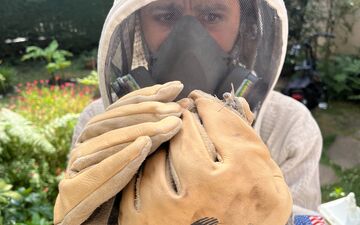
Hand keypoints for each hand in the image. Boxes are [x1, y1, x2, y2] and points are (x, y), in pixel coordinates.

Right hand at [54, 81, 183, 224]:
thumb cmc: (125, 193)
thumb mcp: (143, 158)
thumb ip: (154, 133)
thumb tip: (181, 105)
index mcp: (96, 139)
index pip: (119, 110)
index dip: (146, 95)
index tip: (175, 87)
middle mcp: (82, 150)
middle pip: (110, 123)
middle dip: (146, 113)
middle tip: (176, 111)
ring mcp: (74, 171)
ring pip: (103, 145)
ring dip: (138, 132)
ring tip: (168, 126)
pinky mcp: (72, 195)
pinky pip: (96, 176)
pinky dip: (120, 160)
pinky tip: (143, 147)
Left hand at [119, 90, 291, 224]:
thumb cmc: (254, 216)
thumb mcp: (269, 182)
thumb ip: (253, 143)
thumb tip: (237, 103)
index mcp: (242, 176)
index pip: (223, 125)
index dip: (210, 106)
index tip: (201, 100)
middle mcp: (207, 191)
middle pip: (188, 136)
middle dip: (185, 118)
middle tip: (183, 113)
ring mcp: (174, 208)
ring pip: (159, 155)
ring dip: (164, 142)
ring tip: (169, 139)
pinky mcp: (147, 221)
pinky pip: (138, 180)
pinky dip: (145, 167)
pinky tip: (153, 163)